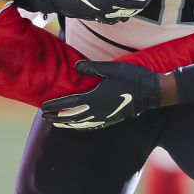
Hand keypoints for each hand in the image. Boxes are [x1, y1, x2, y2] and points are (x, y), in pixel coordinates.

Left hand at [42, 60, 161, 128]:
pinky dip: (81, 126)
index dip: (54, 105)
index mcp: (94, 98)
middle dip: (56, 117)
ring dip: (67, 123)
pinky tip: (79, 126)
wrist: (150, 92)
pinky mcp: (111, 120)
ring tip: (57, 123)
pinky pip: (92, 125)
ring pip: (80, 123)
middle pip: (71, 117)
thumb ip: (91, 68)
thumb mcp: (111, 68)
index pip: (68, 104)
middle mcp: (96, 111)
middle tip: (45, 117)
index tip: (43, 107)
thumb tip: (76, 67)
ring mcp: (104, 117)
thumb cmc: (131, 78)